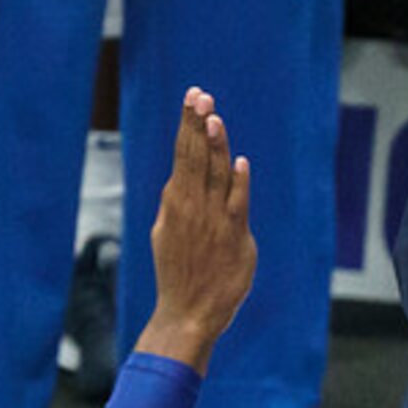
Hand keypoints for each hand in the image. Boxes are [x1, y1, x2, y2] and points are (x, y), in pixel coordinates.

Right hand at [136, 89, 255, 370]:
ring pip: (214, 175)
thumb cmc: (181, 275)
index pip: (184, 155)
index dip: (189, 126)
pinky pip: (236, 204)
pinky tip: (239, 162)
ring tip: (213, 116)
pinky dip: (238, 184)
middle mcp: (192, 207)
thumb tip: (181, 183)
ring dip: (215, 145)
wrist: (188, 313)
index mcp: (176, 203)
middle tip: (199, 95)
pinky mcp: (232, 238)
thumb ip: (179, 206)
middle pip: (195, 157)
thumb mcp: (168, 234)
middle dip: (197, 124)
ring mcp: (212, 221)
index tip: (193, 99)